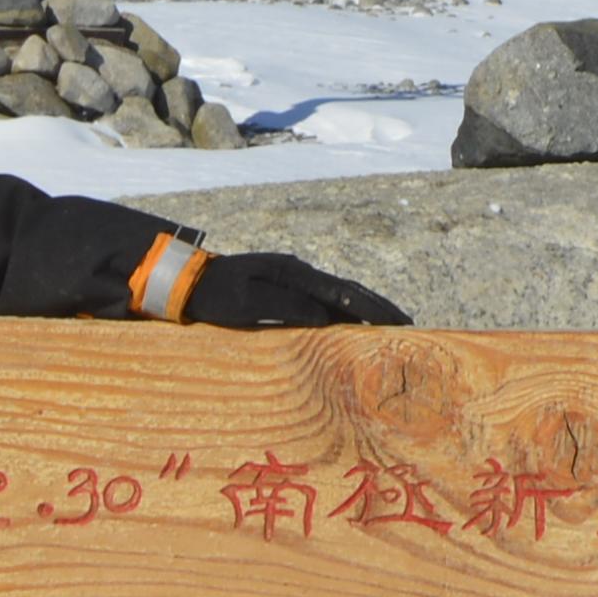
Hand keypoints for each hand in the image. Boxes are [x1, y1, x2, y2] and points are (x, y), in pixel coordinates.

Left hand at [183, 251, 409, 330]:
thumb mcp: (249, 304)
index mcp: (294, 274)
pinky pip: (324, 300)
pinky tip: (354, 323)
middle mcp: (299, 272)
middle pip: (348, 291)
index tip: (398, 322)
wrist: (189, 281)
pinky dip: (345, 311)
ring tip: (391, 324)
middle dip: (379, 307)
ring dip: (366, 309)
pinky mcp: (285, 288)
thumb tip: (326, 317)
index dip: (373, 309)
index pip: (343, 293)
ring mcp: (293, 278)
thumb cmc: (216, 295)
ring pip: (339, 294)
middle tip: (408, 323)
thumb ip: (288, 308)